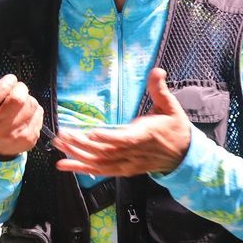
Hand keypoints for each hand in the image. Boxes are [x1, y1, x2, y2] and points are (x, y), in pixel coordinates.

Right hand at [0, 74, 43, 159]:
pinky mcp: (30, 137)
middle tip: (17, 88)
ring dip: (28, 98)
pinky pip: (39, 113)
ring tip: (19, 104)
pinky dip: (34, 109)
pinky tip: (25, 114)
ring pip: (31, 104)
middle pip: (18, 100)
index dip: (3, 86)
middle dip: (20, 88)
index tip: (9, 79)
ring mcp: (16, 135)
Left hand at [52, 68, 190, 175]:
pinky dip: (81, 168)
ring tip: (59, 145)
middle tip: (63, 135)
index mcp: (145, 135)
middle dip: (82, 145)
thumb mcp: (171, 107)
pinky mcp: (123, 171)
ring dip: (77, 155)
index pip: (125, 140)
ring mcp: (128, 164)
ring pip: (100, 163)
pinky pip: (100, 171)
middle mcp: (134, 152)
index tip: (90, 133)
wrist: (184, 156)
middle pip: (106, 152)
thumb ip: (160, 89)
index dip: (108, 138)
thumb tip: (157, 70)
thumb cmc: (174, 128)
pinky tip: (63, 164)